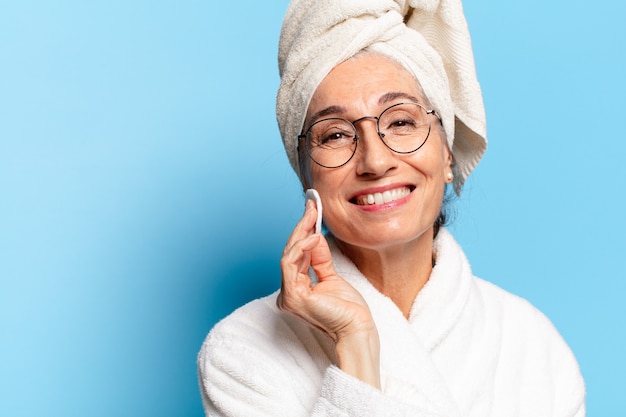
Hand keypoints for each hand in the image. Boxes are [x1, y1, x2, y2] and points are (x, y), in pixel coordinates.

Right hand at [277, 200, 380, 386]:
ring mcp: (288, 296)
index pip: (296, 255)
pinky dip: (301, 248)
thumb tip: (314, 235)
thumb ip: (320, 257)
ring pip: (288, 255)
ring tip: (313, 218)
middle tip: (312, 206)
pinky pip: (290, 264)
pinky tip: (314, 237)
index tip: (312, 210)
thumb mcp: (332, 275)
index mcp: (296, 289)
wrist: (358, 328)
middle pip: (290, 252)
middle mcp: (288, 293)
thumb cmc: (348, 309)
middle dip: (301, 227)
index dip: (303, 231)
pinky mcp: (293, 296)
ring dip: (301, 233)